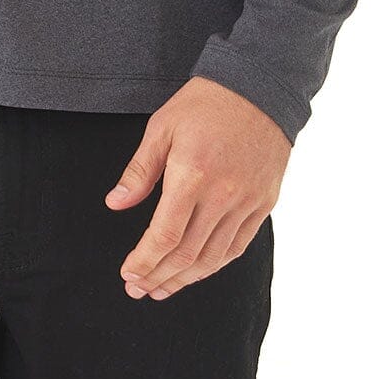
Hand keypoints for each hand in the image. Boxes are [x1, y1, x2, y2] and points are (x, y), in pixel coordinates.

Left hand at [106, 77, 287, 297]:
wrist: (260, 89)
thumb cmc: (206, 104)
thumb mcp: (162, 128)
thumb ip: (139, 171)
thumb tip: (115, 204)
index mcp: (192, 175)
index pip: (164, 236)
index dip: (144, 261)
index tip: (128, 273)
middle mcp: (222, 194)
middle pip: (186, 254)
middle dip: (157, 277)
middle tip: (137, 289)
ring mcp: (247, 201)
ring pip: (213, 257)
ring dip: (184, 279)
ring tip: (162, 289)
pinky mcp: (263, 202)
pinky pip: (238, 246)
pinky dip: (214, 265)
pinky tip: (195, 272)